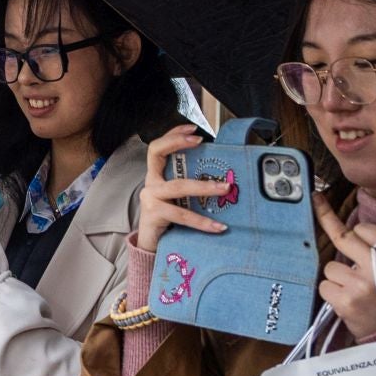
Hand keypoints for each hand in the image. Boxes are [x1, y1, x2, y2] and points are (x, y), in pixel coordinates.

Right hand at [135, 124, 234, 251]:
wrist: (151, 246)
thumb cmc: (168, 220)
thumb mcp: (178, 198)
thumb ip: (190, 186)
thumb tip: (223, 178)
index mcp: (156, 176)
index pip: (157, 148)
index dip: (172, 135)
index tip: (194, 128)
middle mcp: (150, 184)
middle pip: (159, 156)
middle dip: (179, 144)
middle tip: (201, 141)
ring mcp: (150, 199)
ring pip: (178, 186)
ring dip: (204, 187)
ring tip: (225, 188)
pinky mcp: (154, 215)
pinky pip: (182, 215)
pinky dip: (202, 222)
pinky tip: (218, 227)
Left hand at [313, 193, 375, 339]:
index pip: (363, 228)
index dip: (359, 233)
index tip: (354, 232)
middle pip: (342, 239)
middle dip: (338, 238)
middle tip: (333, 230)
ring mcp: (359, 285)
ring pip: (330, 267)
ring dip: (339, 276)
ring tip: (355, 289)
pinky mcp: (345, 302)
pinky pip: (325, 286)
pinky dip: (332, 293)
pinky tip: (347, 301)